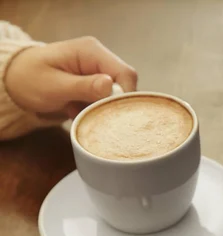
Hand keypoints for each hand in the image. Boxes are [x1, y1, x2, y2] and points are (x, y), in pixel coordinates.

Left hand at [4, 36, 136, 119]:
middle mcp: (100, 58)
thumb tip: (110, 86)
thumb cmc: (30, 79)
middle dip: (110, 104)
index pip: (125, 73)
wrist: (15, 81)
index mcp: (92, 51)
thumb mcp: (54, 86)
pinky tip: (76, 109)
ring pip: (116, 96)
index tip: (111, 113)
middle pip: (124, 85)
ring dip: (100, 108)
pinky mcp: (96, 83)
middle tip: (89, 114)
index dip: (124, 95)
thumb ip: (83, 86)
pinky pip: (106, 100)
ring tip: (77, 111)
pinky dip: (94, 109)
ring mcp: (99, 71)